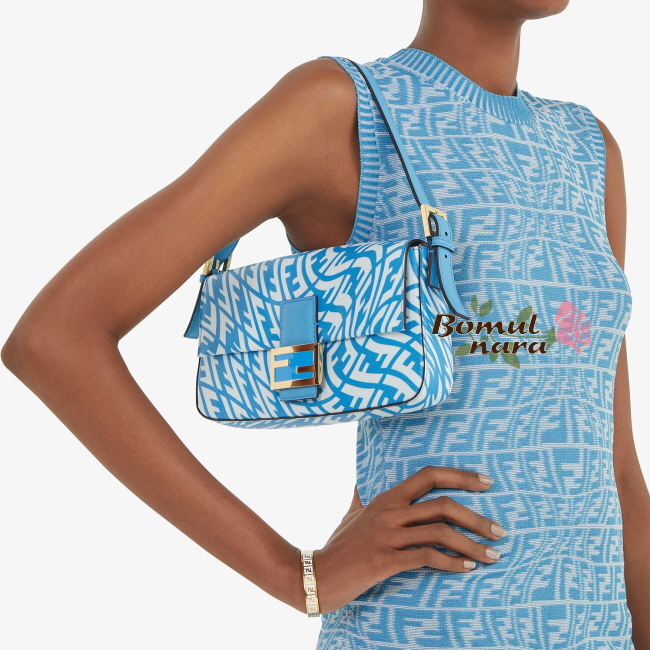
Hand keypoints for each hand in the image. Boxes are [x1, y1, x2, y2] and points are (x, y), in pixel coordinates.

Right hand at [312, 465, 505, 613]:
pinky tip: (467, 569)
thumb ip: (363, 498)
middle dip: (477, 516)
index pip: (428, 475)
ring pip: (439, 532)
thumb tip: (363, 483)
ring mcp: (388, 536)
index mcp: (386, 498)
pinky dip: (451, 563)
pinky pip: (426, 558)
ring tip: (493, 556)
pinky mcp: (385, 561)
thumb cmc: (338, 546)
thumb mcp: (352, 514)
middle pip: (443, 505)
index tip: (486, 482)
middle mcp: (390, 512)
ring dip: (471, 544)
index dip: (459, 475)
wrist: (315, 575)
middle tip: (500, 530)